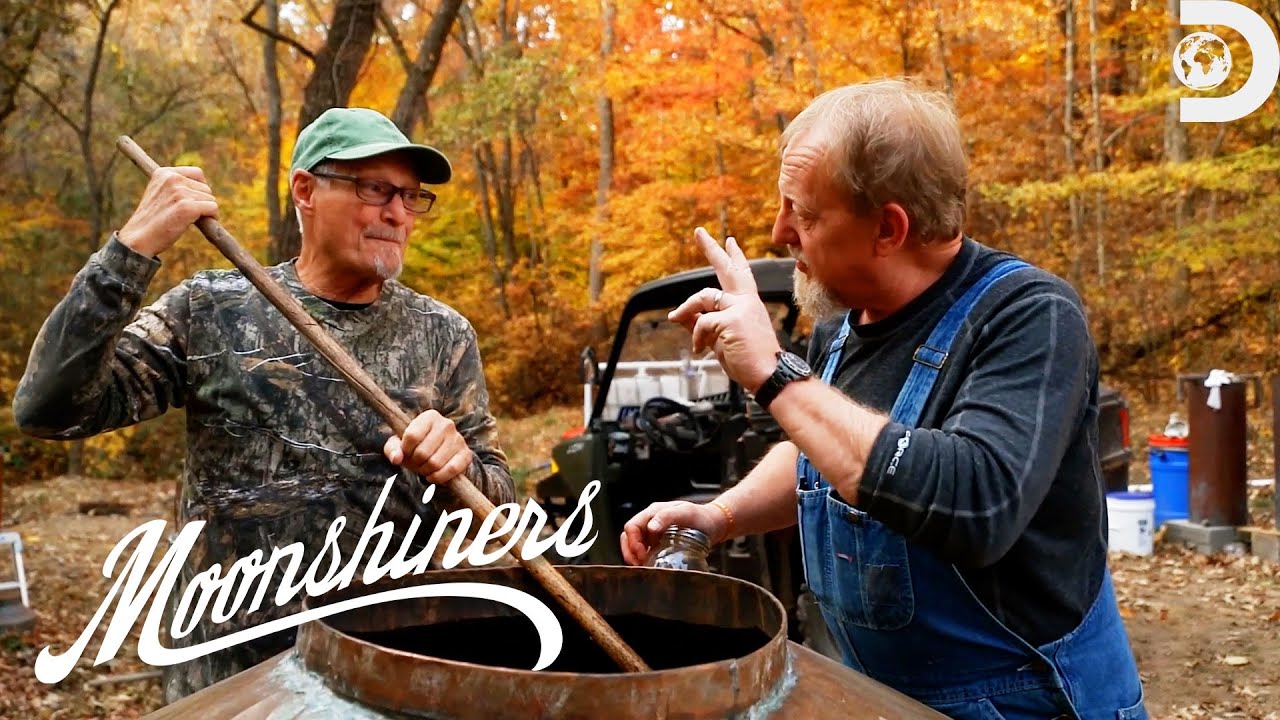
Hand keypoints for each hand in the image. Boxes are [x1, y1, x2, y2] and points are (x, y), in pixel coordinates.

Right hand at [117, 167, 218, 257]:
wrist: (139, 239)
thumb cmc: (152, 220)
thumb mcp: (160, 194)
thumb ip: (176, 187)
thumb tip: (204, 188)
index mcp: (163, 172)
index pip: (197, 173)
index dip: (200, 188)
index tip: (195, 200)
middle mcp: (172, 178)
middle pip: (206, 187)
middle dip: (203, 202)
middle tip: (191, 215)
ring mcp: (179, 192)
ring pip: (211, 199)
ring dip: (207, 211)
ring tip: (189, 221)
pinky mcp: (187, 207)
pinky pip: (213, 208)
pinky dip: (212, 218)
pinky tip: (198, 224)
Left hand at [384, 410, 473, 483]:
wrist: (438, 452)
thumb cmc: (415, 446)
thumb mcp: (399, 444)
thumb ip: (392, 449)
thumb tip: (396, 459)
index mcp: (430, 416)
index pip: (412, 436)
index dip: (405, 450)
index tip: (405, 453)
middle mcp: (446, 424)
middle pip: (423, 452)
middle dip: (415, 463)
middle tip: (415, 463)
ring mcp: (458, 439)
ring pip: (435, 463)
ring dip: (425, 471)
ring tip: (424, 468)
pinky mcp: (466, 454)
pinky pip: (451, 470)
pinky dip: (438, 477)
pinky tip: (433, 476)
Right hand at [619, 500, 726, 565]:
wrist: (714, 525)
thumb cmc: (701, 516)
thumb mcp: (685, 513)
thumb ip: (667, 516)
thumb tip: (650, 527)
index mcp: (653, 513)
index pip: (631, 527)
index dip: (633, 542)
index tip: (643, 554)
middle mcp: (650, 522)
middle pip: (628, 537)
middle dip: (630, 552)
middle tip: (640, 564)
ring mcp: (654, 534)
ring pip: (634, 545)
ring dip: (635, 557)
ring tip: (644, 566)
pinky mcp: (659, 544)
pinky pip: (644, 552)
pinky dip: (643, 560)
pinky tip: (650, 566)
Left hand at [668, 227, 781, 392]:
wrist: (770, 376)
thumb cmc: (750, 362)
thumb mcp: (722, 340)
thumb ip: (702, 325)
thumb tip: (678, 315)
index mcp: (749, 304)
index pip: (741, 274)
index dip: (734, 257)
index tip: (729, 241)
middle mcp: (746, 301)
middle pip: (726, 268)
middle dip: (711, 248)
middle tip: (699, 232)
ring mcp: (740, 308)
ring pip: (703, 296)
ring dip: (686, 308)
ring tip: (676, 317)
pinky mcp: (731, 319)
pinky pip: (701, 322)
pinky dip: (696, 337)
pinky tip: (700, 349)